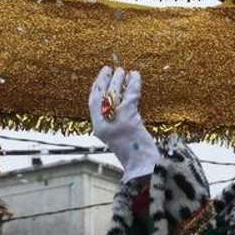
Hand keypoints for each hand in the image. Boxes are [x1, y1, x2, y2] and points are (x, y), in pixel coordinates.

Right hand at [90, 65, 156, 179]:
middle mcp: (104, 124)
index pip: (92, 103)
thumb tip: (121, 102)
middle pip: (102, 95)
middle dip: (106, 80)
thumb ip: (116, 122)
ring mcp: (115, 121)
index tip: (101, 76)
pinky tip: (136, 76)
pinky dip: (134, 83)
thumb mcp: (119, 137)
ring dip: (119, 79)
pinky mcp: (129, 118)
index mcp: (99, 129)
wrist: (142, 166)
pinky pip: (130, 95)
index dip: (96, 87)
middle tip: (112, 69)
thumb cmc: (134, 155)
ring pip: (115, 93)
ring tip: (124, 70)